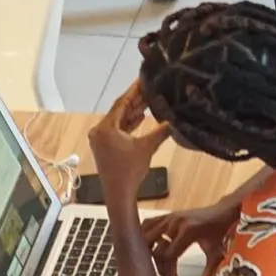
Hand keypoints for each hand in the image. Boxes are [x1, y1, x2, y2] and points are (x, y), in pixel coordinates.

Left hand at [88, 82, 172, 214]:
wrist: (119, 195)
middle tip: (149, 88)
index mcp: (105, 128)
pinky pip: (117, 129)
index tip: (143, 80)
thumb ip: (161, 131)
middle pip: (119, 110)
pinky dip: (128, 124)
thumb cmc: (130, 171)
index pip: (121, 103)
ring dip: (132, 112)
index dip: (133, 91)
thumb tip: (175, 120)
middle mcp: (99, 130)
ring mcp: (100, 139)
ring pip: (118, 120)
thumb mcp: (147, 147)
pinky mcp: (104, 146)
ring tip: (148, 100)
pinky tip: (141, 117)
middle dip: (135, 100)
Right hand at [140, 202, 237, 275]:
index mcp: (188, 231)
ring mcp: (170, 216)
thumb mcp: (216, 256)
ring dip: (146, 249)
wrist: (224, 212)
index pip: (167, 255)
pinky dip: (144, 236)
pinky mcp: (167, 215)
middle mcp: (175, 222)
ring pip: (145, 233)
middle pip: (151, 244)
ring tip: (155, 264)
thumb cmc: (221, 233)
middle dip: (155, 263)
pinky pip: (147, 224)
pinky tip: (150, 249)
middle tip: (165, 275)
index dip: (167, 273)